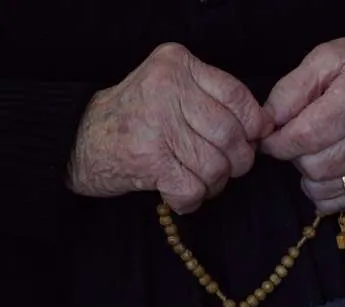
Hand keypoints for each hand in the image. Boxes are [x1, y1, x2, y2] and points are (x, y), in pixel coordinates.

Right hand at [68, 43, 272, 213]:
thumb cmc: (137, 117)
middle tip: (225, 167)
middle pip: (232, 136)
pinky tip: (180, 194)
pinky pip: (193, 189)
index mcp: (178, 66)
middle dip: (237, 161)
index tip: (253, 139)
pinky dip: (192, 200)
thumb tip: (263, 128)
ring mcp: (156, 124)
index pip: (237, 96)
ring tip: (197, 180)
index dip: (254, 125)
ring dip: (213, 184)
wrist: (78, 138)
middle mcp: (167, 88)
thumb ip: (213, 100)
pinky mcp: (148, 160)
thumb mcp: (172, 89)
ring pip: (216, 167)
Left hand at [261, 37, 344, 213]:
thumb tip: (267, 123)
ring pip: (320, 186)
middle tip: (299, 138)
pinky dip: (321, 189)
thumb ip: (290, 90)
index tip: (271, 137)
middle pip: (312, 165)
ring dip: (306, 173)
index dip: (278, 141)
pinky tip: (328, 166)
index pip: (306, 135)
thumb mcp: (322, 61)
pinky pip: (335, 202)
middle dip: (294, 155)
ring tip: (316, 149)